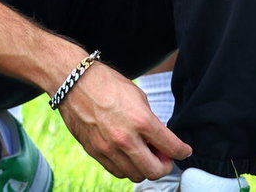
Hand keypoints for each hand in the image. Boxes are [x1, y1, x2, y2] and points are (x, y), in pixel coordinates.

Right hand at [56, 62, 190, 180]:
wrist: (72, 80)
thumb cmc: (105, 83)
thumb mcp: (137, 97)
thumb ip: (151, 122)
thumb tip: (159, 141)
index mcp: (141, 120)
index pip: (173, 148)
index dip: (183, 151)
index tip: (182, 151)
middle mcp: (125, 138)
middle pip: (156, 171)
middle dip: (164, 164)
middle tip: (162, 155)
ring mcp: (107, 147)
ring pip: (136, 175)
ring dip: (144, 167)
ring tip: (142, 154)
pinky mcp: (93, 150)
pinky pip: (117, 171)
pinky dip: (126, 167)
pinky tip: (126, 154)